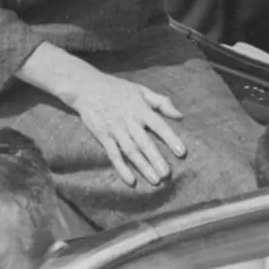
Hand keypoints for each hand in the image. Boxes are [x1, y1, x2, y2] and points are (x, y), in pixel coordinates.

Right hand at [65, 69, 185, 186]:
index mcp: (141, 109)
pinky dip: (122, 168)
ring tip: (155, 180)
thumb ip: (162, 102)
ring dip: (143, 166)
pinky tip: (130, 180)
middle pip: (144, 143)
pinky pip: (113, 155)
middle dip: (156, 159)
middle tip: (167, 174)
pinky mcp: (103, 136)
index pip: (159, 125)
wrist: (87, 87)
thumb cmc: (118, 89)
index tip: (182, 152)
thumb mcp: (141, 90)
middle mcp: (129, 120)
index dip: (171, 138)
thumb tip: (181, 116)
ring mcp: (115, 129)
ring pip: (131, 151)